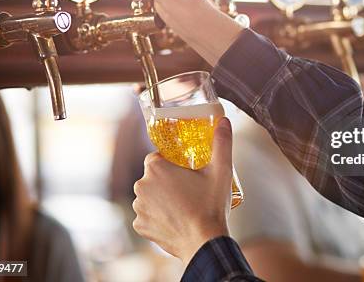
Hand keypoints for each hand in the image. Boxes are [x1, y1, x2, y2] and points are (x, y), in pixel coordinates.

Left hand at [132, 117, 233, 263]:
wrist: (204, 242)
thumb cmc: (210, 205)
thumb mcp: (221, 170)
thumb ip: (222, 142)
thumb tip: (224, 120)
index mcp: (155, 168)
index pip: (157, 157)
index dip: (172, 163)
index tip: (185, 171)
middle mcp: (141, 186)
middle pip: (152, 177)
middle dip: (167, 181)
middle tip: (188, 190)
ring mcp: (139, 207)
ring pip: (149, 196)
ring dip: (161, 198)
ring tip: (183, 206)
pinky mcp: (140, 226)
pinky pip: (147, 215)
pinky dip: (158, 217)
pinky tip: (175, 219)